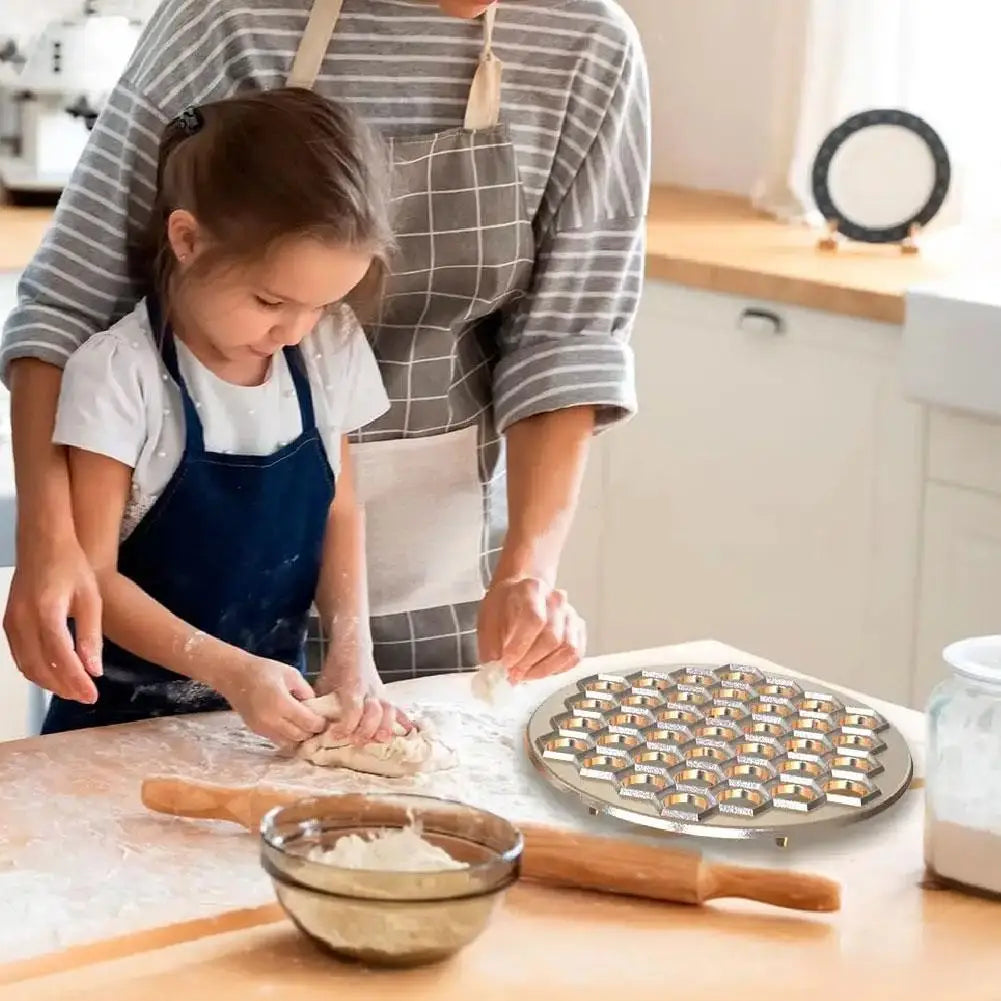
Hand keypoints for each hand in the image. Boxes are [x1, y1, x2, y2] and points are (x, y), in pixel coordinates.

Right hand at [4, 530, 102, 702]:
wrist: (43, 544)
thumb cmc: (71, 566)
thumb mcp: (91, 598)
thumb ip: (91, 635)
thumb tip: (94, 670)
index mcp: (46, 611)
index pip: (60, 657)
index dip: (76, 681)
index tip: (92, 695)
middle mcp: (22, 619)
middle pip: (39, 667)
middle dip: (63, 687)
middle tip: (86, 696)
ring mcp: (11, 622)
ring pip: (26, 665)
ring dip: (49, 683)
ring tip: (74, 690)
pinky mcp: (8, 623)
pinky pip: (19, 656)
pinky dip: (36, 670)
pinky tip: (55, 675)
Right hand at [216, 656, 326, 745]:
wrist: (233, 675)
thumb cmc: (263, 670)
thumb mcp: (291, 674)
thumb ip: (306, 691)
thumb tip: (316, 707)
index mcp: (281, 703)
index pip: (308, 723)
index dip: (321, 724)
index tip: (326, 719)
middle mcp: (271, 720)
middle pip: (300, 736)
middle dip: (312, 732)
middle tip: (319, 724)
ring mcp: (262, 728)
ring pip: (289, 743)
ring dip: (300, 738)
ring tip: (307, 727)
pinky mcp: (256, 731)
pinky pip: (277, 740)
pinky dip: (288, 738)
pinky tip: (293, 727)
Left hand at [315, 651, 411, 744]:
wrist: (353, 648)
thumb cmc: (336, 668)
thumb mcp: (323, 684)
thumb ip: (319, 705)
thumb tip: (310, 727)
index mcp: (352, 686)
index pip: (353, 709)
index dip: (346, 726)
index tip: (336, 736)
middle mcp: (370, 690)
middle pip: (375, 713)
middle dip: (366, 730)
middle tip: (355, 741)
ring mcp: (381, 693)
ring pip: (390, 711)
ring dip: (386, 728)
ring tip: (379, 740)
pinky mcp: (388, 696)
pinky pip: (399, 710)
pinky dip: (405, 721)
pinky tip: (409, 733)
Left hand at [477, 576, 585, 682]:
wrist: (519, 595)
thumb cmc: (504, 606)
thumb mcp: (487, 618)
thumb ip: (490, 644)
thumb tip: (495, 669)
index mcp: (532, 590)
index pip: (534, 619)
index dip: (520, 646)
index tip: (507, 662)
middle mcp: (556, 600)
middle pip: (552, 638)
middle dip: (530, 662)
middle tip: (513, 673)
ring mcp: (570, 614)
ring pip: (567, 649)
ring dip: (544, 669)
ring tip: (525, 674)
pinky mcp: (578, 629)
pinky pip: (575, 656)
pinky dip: (557, 669)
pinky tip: (540, 669)